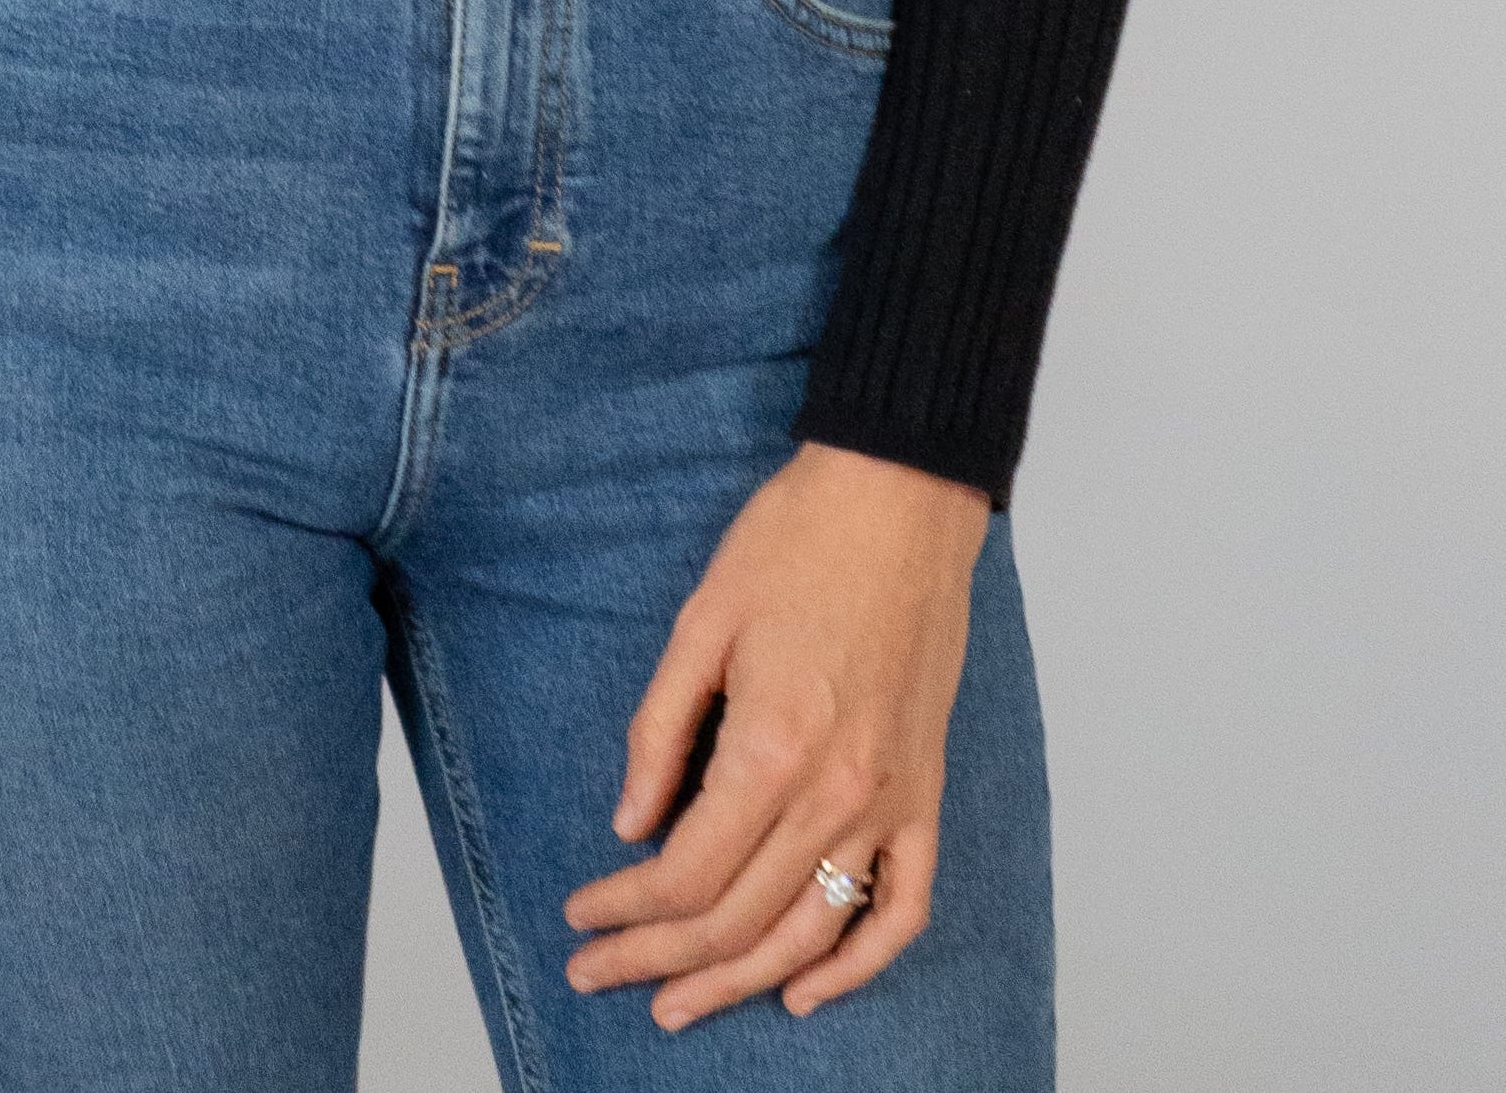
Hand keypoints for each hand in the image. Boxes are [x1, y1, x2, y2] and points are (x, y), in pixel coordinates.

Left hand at [560, 443, 989, 1030]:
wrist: (898, 502)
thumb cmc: (793, 544)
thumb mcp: (698, 623)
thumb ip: (659, 731)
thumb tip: (628, 825)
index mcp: (771, 748)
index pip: (686, 873)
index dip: (625, 910)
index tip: (580, 918)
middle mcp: (837, 794)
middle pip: (738, 917)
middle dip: (660, 959)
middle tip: (600, 974)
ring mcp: (891, 803)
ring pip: (812, 932)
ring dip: (741, 980)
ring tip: (679, 1003)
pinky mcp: (925, 795)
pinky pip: (901, 910)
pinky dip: (857, 965)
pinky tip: (807, 989)